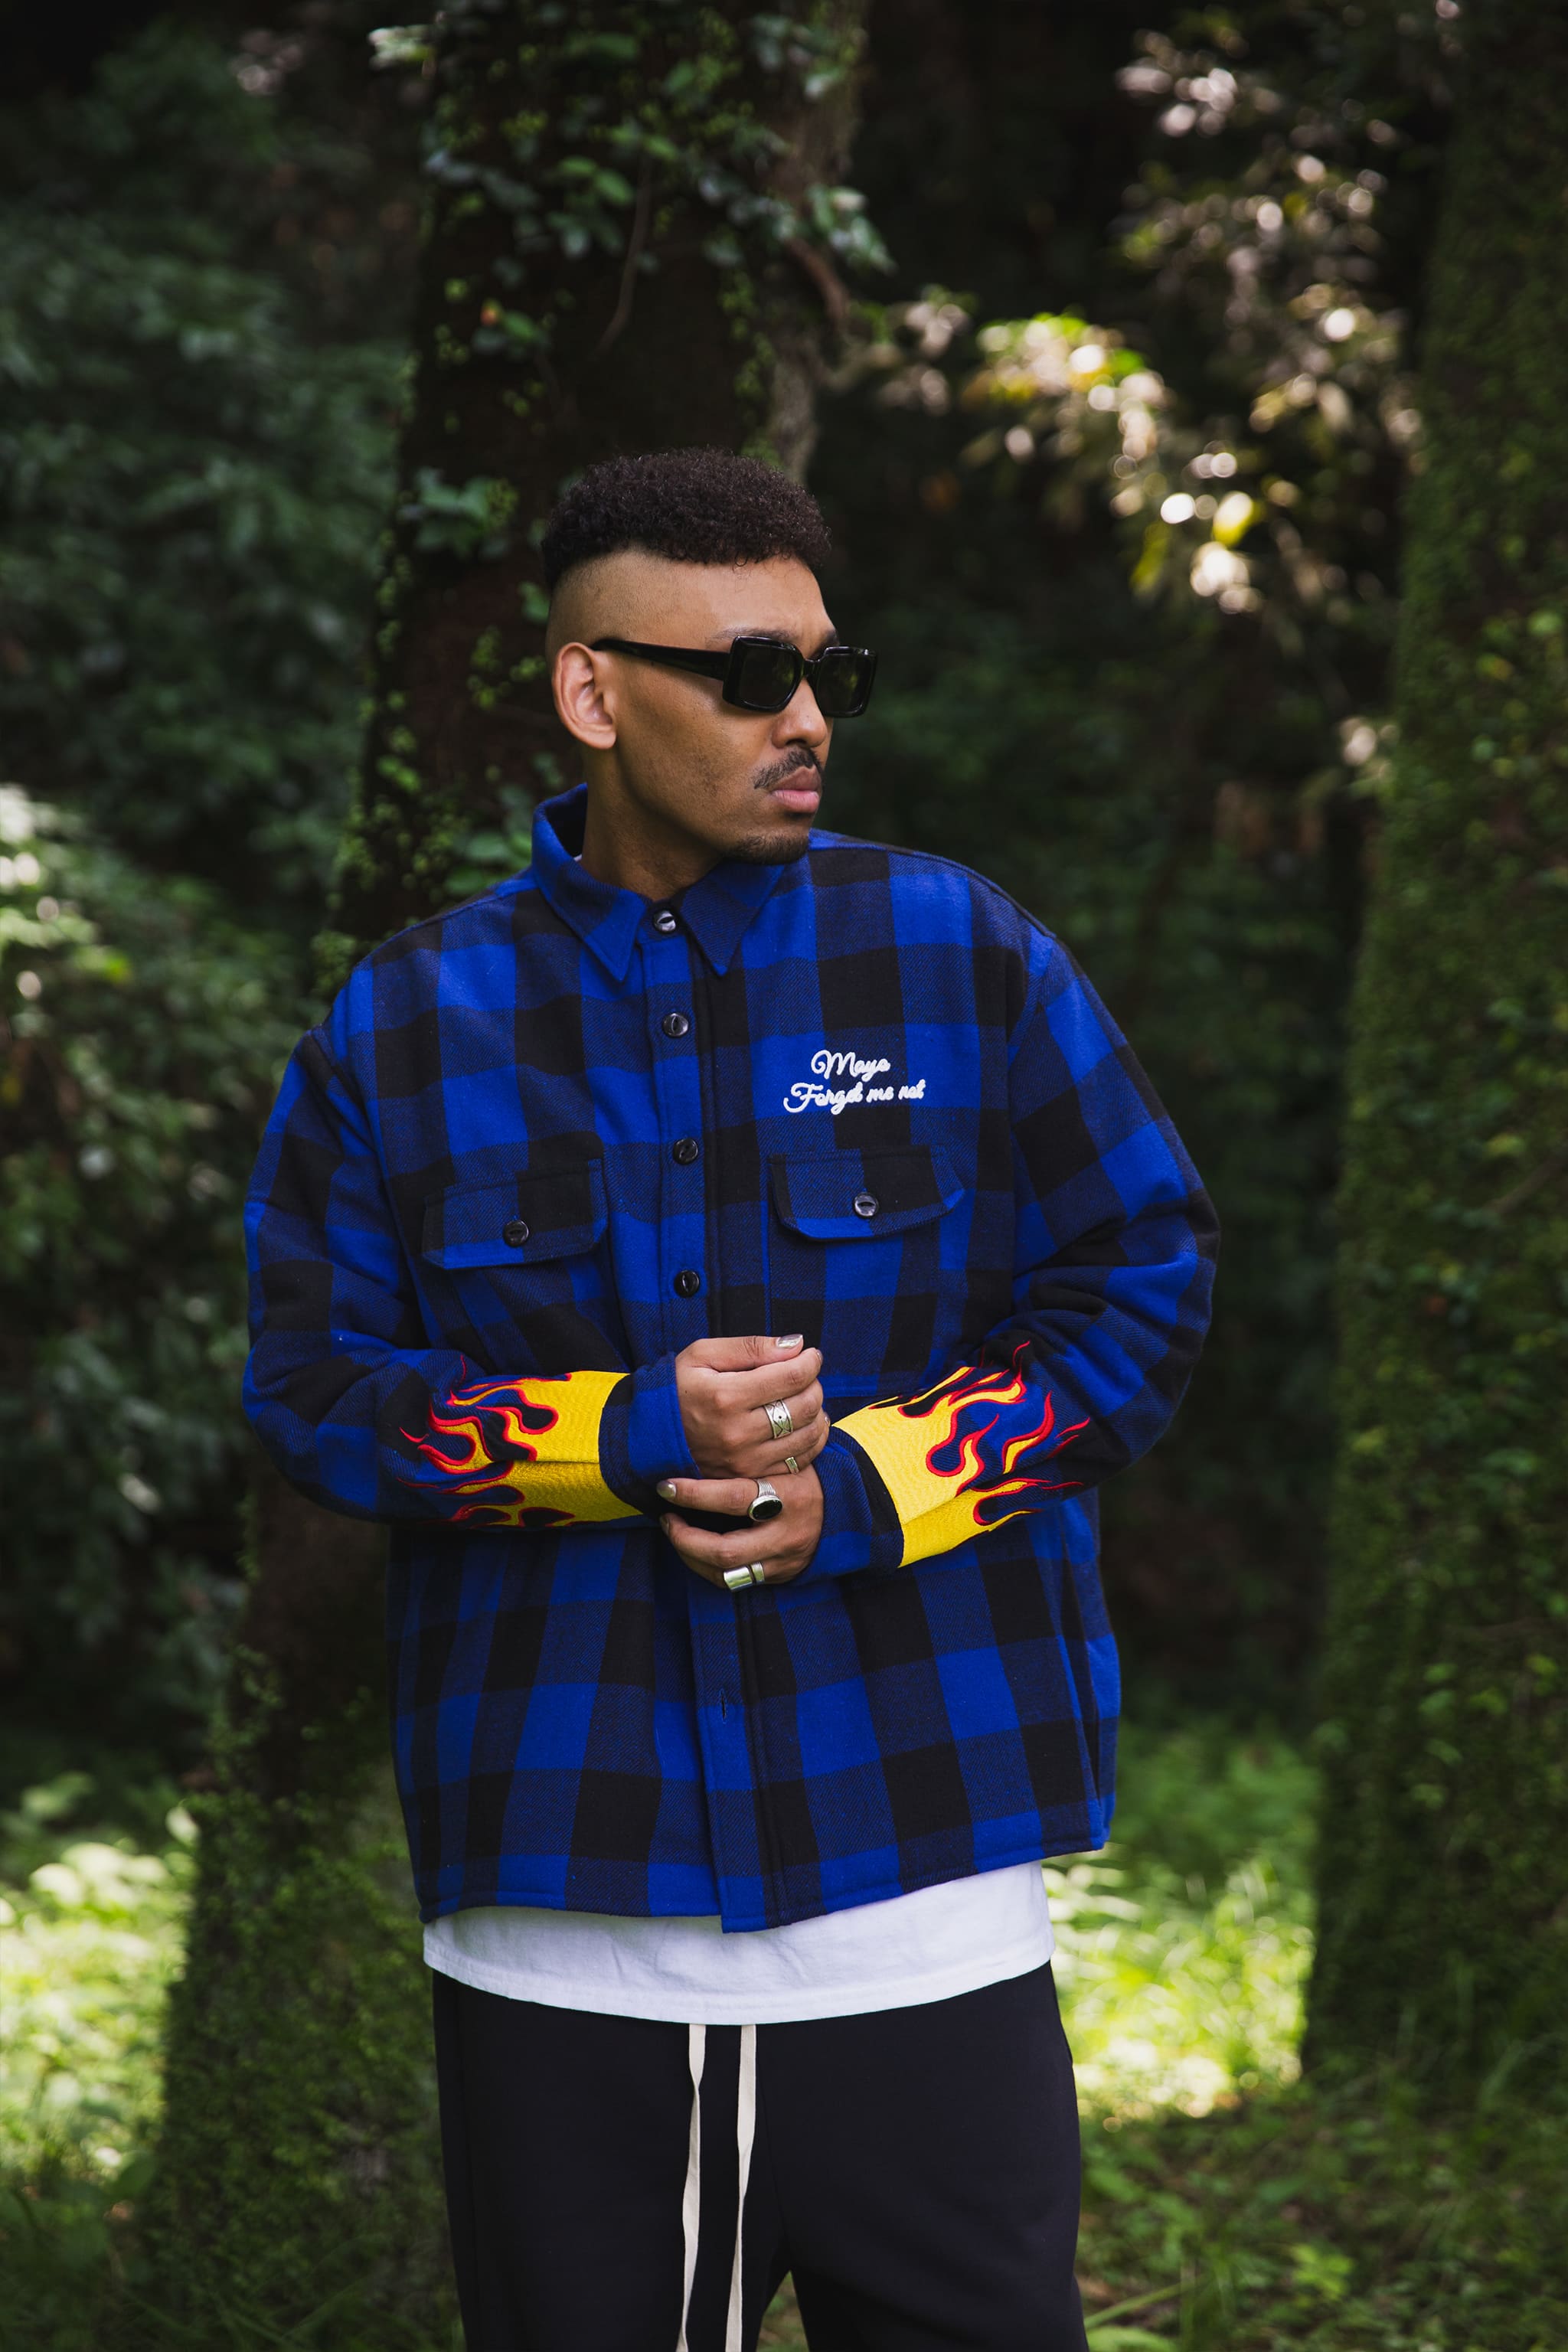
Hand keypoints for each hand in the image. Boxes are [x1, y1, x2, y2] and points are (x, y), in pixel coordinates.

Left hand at [658, 1462, 824, 1590]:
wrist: (846, 1509)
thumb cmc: (804, 1475)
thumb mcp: (785, 1459)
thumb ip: (751, 1458)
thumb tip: (696, 1446)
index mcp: (790, 1496)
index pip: (733, 1497)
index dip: (694, 1494)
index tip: (666, 1486)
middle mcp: (788, 1534)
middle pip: (725, 1550)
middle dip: (685, 1537)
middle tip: (666, 1515)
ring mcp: (784, 1561)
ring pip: (726, 1574)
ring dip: (690, 1555)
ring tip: (675, 1531)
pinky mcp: (778, 1576)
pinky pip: (734, 1581)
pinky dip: (706, 1566)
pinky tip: (693, 1548)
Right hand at [672, 1333, 827, 1478]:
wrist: (649, 1437)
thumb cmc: (677, 1389)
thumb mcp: (702, 1355)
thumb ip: (750, 1347)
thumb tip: (796, 1344)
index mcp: (725, 1397)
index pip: (791, 1376)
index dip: (809, 1361)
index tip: (810, 1355)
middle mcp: (738, 1433)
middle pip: (803, 1405)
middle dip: (814, 1384)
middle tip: (806, 1375)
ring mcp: (745, 1461)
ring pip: (806, 1435)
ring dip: (816, 1412)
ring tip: (806, 1398)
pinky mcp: (749, 1478)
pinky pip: (798, 1462)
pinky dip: (811, 1441)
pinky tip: (805, 1425)